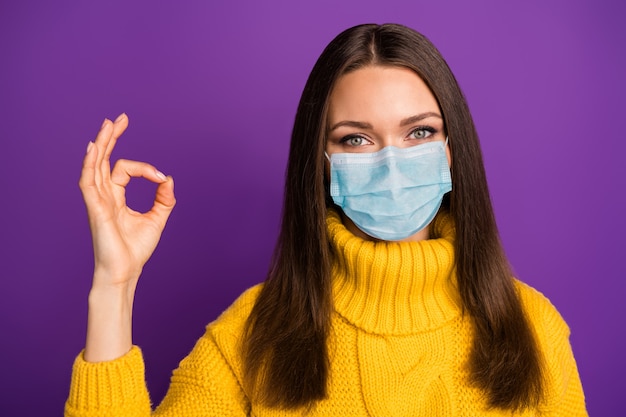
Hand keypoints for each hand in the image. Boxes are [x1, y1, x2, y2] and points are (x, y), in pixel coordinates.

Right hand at [79, 114, 175, 289]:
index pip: (123, 169)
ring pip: (95, 165)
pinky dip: (90, 164)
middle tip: (121, 118)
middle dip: (111, 138)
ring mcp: (97, 201)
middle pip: (103, 159)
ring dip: (102, 144)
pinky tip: (94, 148)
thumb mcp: (156, 219)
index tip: (160, 177)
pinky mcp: (96, 209)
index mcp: (115, 197)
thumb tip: (168, 178)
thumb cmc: (136, 250)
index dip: (144, 168)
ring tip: (109, 124)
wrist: (125, 272)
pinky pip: (88, 182)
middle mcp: (103, 195)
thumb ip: (163, 199)